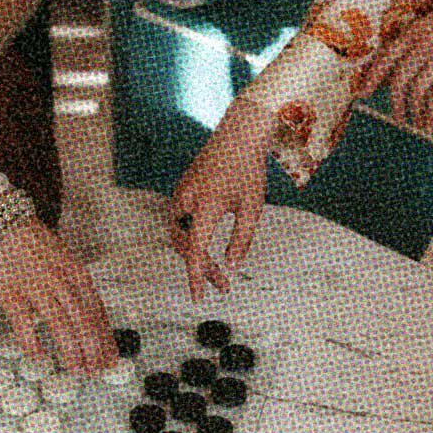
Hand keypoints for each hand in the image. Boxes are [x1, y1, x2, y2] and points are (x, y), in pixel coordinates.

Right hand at [0, 218, 116, 374]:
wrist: (1, 226)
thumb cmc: (35, 248)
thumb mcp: (65, 262)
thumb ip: (78, 290)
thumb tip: (93, 321)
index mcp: (77, 275)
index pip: (98, 312)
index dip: (106, 338)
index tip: (110, 359)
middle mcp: (61, 281)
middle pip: (83, 320)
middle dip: (93, 349)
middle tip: (96, 371)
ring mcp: (36, 287)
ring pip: (60, 323)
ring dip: (70, 349)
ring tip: (76, 369)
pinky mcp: (11, 293)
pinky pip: (24, 322)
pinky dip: (32, 341)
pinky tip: (38, 356)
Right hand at [168, 97, 275, 300]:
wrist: (237, 136)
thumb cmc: (247, 169)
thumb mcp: (252, 208)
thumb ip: (241, 240)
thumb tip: (230, 266)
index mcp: (205, 205)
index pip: (195, 249)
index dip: (196, 275)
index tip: (198, 296)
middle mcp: (186, 200)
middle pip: (185, 246)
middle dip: (202, 269)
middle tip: (222, 286)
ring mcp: (180, 195)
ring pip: (181, 237)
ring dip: (196, 256)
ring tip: (216, 273)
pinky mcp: (181, 193)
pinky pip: (181, 225)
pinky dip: (192, 241)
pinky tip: (207, 251)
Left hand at [353, 0, 432, 133]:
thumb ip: (416, 41)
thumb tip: (403, 65)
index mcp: (412, 32)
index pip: (384, 58)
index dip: (371, 78)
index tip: (361, 93)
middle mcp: (420, 46)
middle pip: (397, 81)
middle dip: (394, 104)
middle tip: (397, 118)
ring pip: (415, 94)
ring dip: (413, 114)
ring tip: (417, 124)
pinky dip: (430, 116)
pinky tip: (430, 125)